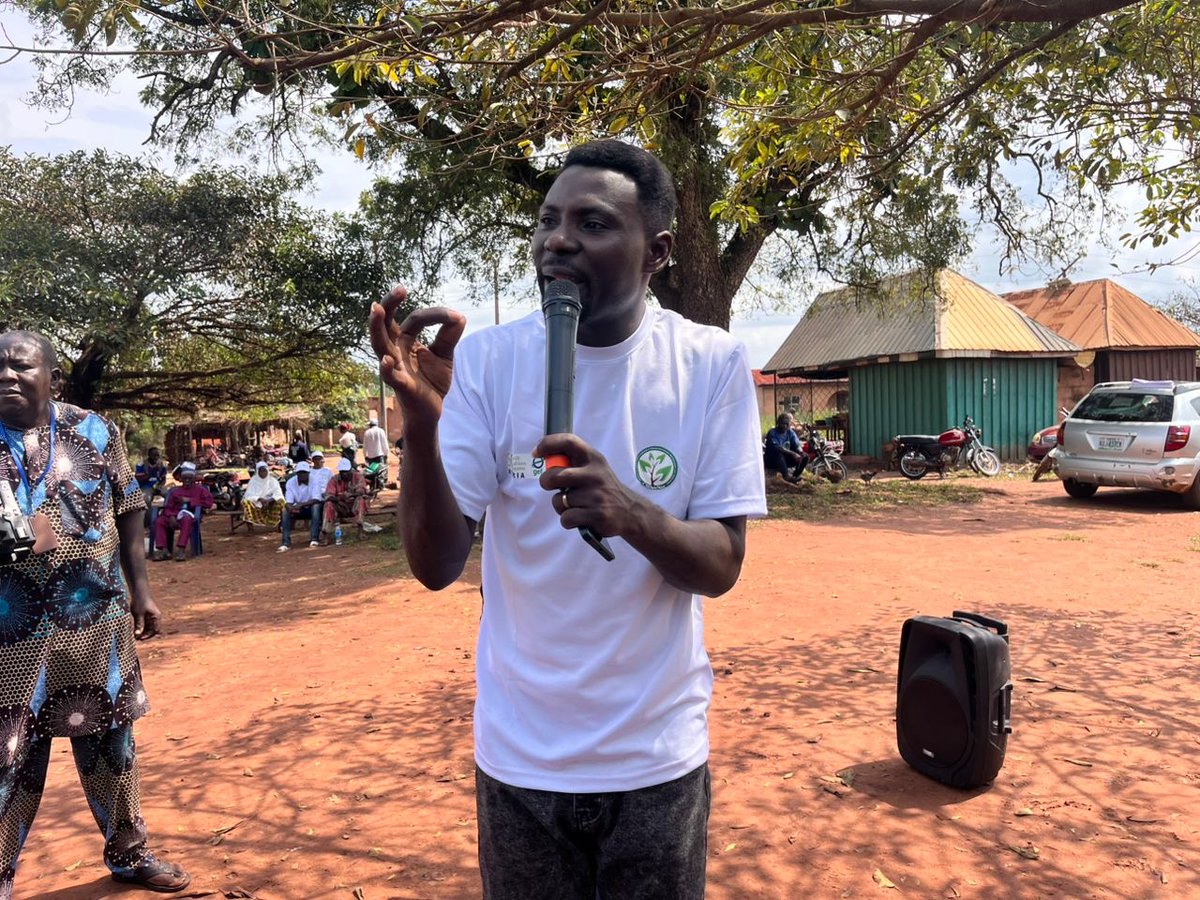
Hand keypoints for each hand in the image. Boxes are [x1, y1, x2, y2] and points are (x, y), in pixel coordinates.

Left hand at [131, 593, 161, 639]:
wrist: (138, 591)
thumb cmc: (140, 602)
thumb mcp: (138, 614)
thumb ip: (138, 625)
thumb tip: (137, 635)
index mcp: (156, 617)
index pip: (155, 630)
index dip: (148, 636)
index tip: (139, 639)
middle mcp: (155, 617)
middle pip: (152, 629)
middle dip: (145, 635)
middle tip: (136, 638)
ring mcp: (151, 616)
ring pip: (148, 627)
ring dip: (143, 631)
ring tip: (135, 635)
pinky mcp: (146, 614)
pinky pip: (145, 623)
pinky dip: (141, 627)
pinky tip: (135, 629)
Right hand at [369, 286, 465, 428]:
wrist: (432, 410)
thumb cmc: (432, 380)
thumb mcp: (444, 355)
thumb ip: (449, 336)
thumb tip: (459, 316)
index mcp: (405, 340)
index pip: (416, 319)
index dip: (434, 315)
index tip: (455, 316)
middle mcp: (396, 350)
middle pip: (386, 324)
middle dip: (389, 305)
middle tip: (399, 289)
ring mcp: (395, 367)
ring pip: (380, 345)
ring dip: (376, 327)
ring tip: (376, 309)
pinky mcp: (401, 386)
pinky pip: (390, 376)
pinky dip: (387, 368)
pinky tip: (388, 359)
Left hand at [536, 434, 641, 538]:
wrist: (630, 511)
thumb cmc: (603, 488)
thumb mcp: (594, 468)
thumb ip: (573, 462)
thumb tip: (544, 458)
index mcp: (593, 458)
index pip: (568, 442)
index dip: (548, 444)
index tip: (536, 453)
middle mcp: (595, 474)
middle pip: (555, 475)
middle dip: (546, 482)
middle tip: (550, 486)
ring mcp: (596, 495)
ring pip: (559, 500)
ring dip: (560, 506)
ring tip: (574, 506)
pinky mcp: (597, 515)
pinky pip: (566, 518)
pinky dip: (568, 520)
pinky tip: (579, 518)